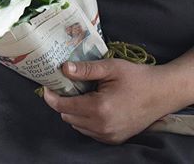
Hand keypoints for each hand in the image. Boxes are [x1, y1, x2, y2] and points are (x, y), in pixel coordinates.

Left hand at [42, 59, 178, 144]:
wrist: (161, 93)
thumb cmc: (136, 77)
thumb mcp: (110, 68)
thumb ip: (85, 69)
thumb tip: (63, 68)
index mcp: (99, 108)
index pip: (64, 106)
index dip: (51, 96)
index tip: (46, 86)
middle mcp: (102, 126)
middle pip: (68, 117)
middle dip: (62, 102)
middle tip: (64, 86)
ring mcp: (109, 135)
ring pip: (78, 126)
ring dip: (74, 111)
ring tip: (80, 93)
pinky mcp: (115, 138)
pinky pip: (90, 132)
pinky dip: (85, 120)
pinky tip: (91, 104)